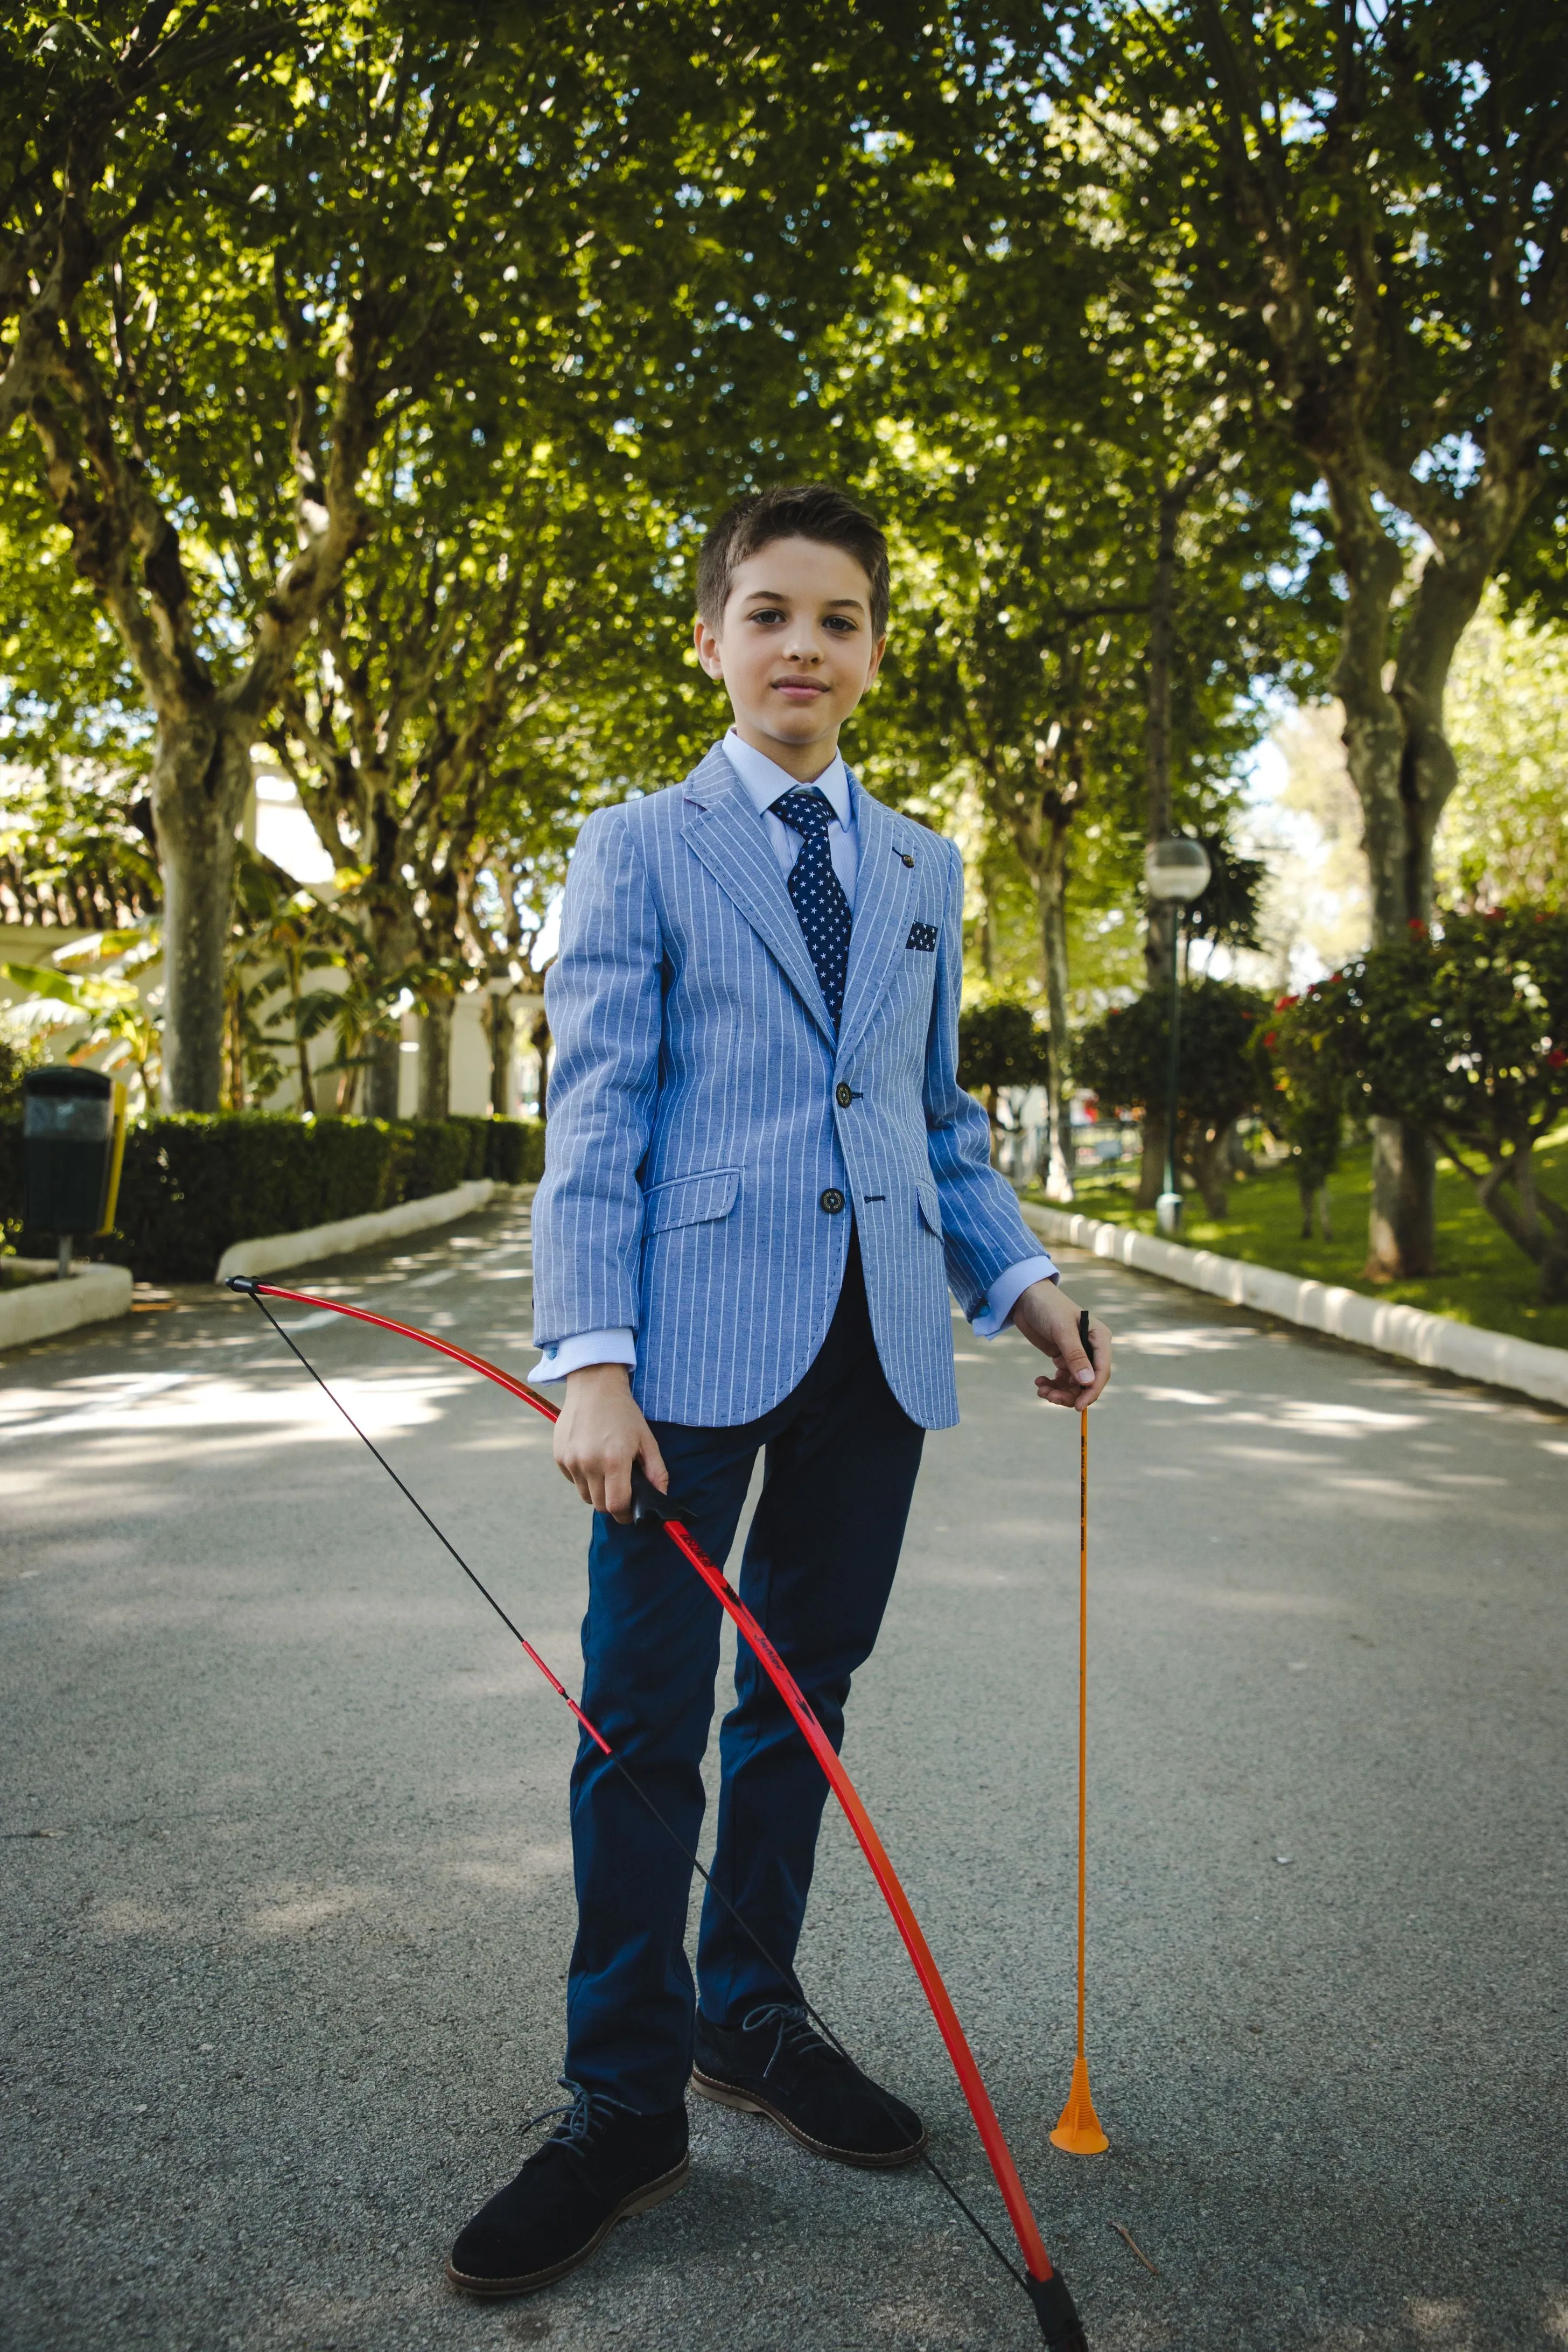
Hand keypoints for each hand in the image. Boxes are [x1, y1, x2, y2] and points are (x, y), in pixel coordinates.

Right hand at [554, 1363, 668, 1521]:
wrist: (594, 1385)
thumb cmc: (623, 1412)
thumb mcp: (646, 1439)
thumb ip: (656, 1471)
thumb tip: (661, 1496)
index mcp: (614, 1461)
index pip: (617, 1506)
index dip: (626, 1515)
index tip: (631, 1512)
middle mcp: (589, 1463)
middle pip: (600, 1505)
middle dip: (613, 1504)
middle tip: (622, 1491)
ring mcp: (571, 1460)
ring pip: (585, 1495)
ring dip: (597, 1491)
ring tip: (607, 1471)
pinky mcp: (559, 1456)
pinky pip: (573, 1480)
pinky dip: (584, 1477)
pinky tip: (592, 1457)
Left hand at [1009, 1281, 1111, 1410]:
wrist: (1025, 1297)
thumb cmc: (1047, 1307)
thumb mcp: (1061, 1330)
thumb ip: (1075, 1356)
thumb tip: (1088, 1382)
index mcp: (1099, 1338)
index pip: (1102, 1371)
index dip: (1092, 1391)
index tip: (1078, 1406)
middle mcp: (1091, 1348)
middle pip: (1088, 1381)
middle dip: (1071, 1394)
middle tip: (1051, 1398)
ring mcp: (1077, 1354)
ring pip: (1074, 1384)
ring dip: (1059, 1392)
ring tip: (1042, 1391)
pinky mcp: (1062, 1357)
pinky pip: (1062, 1379)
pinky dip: (1052, 1385)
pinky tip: (1040, 1382)